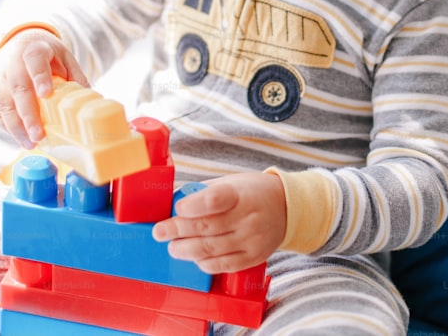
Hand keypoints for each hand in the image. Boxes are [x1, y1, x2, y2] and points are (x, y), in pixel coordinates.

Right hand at [0, 28, 88, 148]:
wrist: (18, 45)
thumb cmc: (45, 56)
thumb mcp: (64, 58)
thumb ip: (75, 77)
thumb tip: (88, 102)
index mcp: (33, 49)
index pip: (35, 61)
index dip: (40, 77)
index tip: (46, 94)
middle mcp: (11, 62)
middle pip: (17, 88)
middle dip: (28, 114)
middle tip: (39, 135)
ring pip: (3, 104)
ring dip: (16, 127)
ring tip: (31, 144)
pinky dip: (7, 127)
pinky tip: (20, 138)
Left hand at [152, 172, 286, 273]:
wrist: (287, 208)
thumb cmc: (252, 192)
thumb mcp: (231, 182)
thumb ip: (205, 193)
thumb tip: (172, 204)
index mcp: (241, 194)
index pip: (214, 200)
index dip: (192, 206)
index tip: (177, 208)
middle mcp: (248, 218)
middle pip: (206, 227)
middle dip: (177, 230)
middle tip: (159, 232)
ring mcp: (252, 240)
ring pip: (211, 249)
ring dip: (185, 250)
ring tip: (172, 247)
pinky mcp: (253, 257)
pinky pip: (223, 265)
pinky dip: (204, 262)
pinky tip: (194, 257)